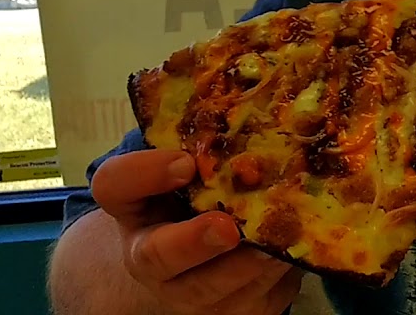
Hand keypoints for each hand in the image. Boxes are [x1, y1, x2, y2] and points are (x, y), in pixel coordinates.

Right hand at [91, 149, 302, 314]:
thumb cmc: (206, 196)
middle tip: (227, 227)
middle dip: (193, 242)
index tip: (185, 163)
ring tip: (283, 235)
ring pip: (213, 289)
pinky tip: (299, 250)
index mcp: (135, 204)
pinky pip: (254, 301)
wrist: (209, 255)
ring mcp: (187, 292)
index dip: (145, 173)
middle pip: (156, 256)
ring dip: (251, 262)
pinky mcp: (230, 313)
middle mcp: (150, 255)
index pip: (116, 184)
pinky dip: (280, 276)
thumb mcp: (199, 168)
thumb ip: (215, 147)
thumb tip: (262, 120)